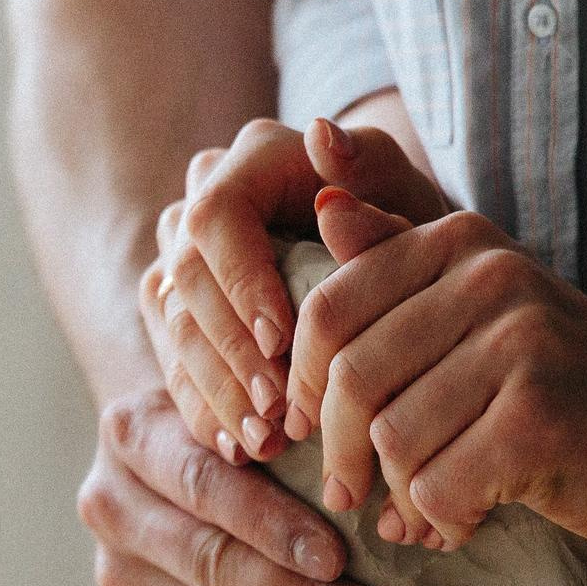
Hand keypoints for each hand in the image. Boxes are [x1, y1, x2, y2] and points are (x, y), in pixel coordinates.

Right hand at [76, 387, 426, 585]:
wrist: (167, 444)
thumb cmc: (233, 408)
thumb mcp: (243, 390)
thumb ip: (280, 414)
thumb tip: (366, 456)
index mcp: (133, 437)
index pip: (205, 487)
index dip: (270, 525)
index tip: (340, 558)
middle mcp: (114, 512)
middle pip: (218, 573)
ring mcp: (126, 585)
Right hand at [141, 102, 448, 467]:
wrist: (406, 277)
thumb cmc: (415, 241)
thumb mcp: (413, 211)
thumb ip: (375, 181)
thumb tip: (321, 136)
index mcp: (256, 157)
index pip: (217, 216)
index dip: (240, 282)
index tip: (282, 342)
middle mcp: (205, 195)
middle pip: (185, 274)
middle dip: (229, 350)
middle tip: (275, 409)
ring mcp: (182, 252)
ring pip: (171, 320)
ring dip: (216, 388)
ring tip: (264, 441)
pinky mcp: (176, 308)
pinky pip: (171, 357)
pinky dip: (206, 408)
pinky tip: (241, 448)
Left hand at [288, 191, 586, 553]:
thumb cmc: (558, 371)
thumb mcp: (473, 304)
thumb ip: (394, 257)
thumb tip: (322, 202)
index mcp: (460, 243)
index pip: (330, 310)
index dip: (300, 381)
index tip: (306, 427)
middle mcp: (490, 279)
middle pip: (352, 378)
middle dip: (338, 451)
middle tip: (347, 494)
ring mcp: (520, 345)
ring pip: (391, 439)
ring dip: (397, 494)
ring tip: (421, 510)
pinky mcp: (540, 419)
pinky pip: (437, 485)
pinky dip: (440, 519)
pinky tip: (465, 522)